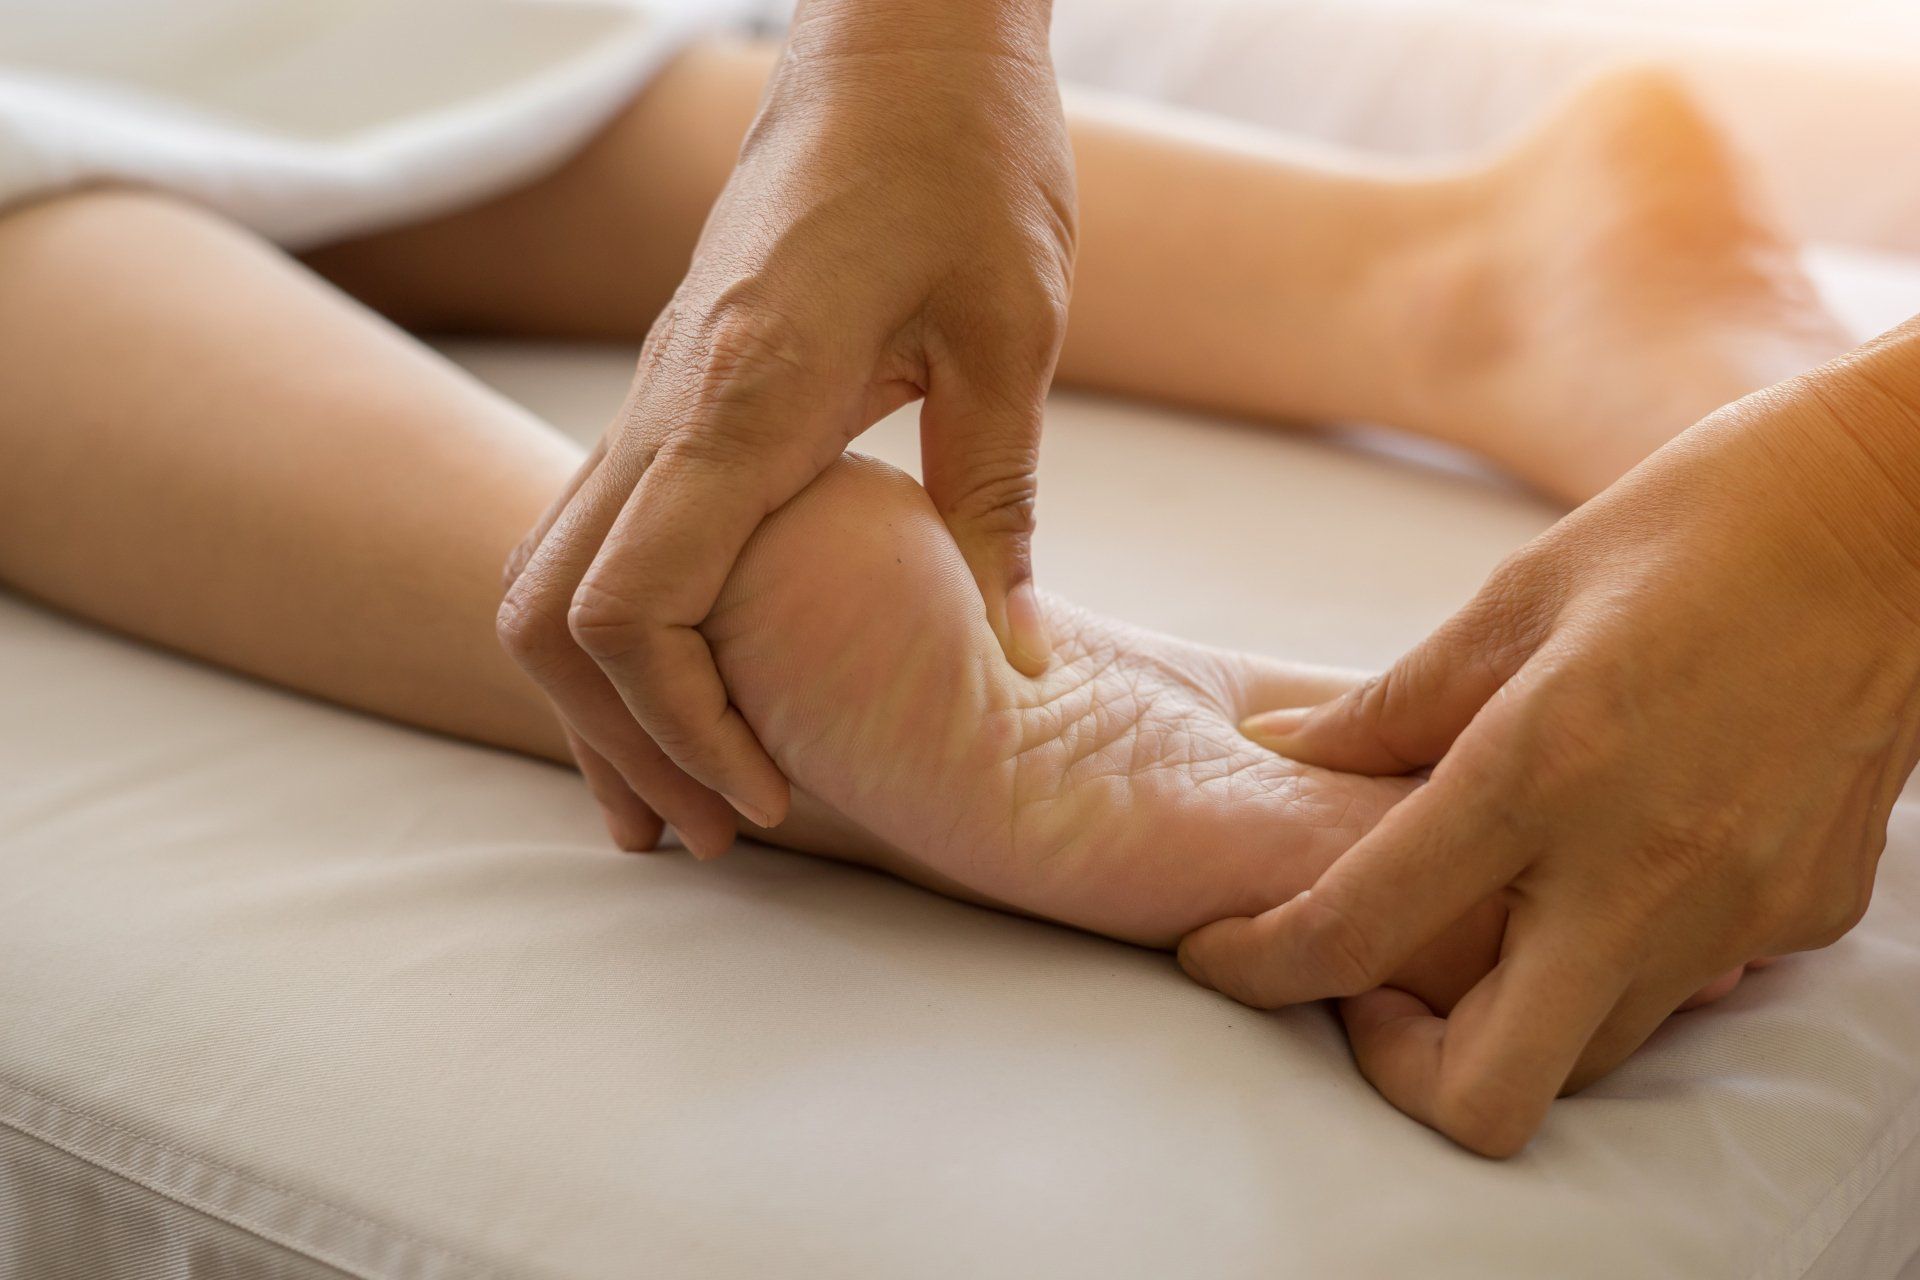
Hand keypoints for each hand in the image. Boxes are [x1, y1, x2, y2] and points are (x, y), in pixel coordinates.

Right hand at [496, 0, 1074, 855]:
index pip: (631, 607)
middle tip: (722, 833)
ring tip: (686, 801)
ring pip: (550, 577)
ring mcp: (654, 399)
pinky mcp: (673, 396)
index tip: (770, 797)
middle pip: (550, 614)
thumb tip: (1020, 663)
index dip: (682, 727)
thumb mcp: (1010, 330)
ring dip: (603, 702)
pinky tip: (683, 691)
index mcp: (741, 397)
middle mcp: (665, 406)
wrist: (897, 50)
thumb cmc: (962, 164)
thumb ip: (997, 500)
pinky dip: (619, 638)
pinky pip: (599, 537)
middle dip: (622, 741)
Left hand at [1179, 322, 1919, 1155]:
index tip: (1218, 958)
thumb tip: (1279, 755)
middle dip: (1400, 1069)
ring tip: (1479, 914)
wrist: (1899, 518)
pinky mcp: (1807, 915)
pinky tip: (1602, 867)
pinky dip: (1615, 957)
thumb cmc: (1695, 528)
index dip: (1256, 966)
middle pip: (1491, 1092)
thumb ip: (1389, 707)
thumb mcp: (1515, 600)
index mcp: (1540, 769)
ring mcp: (1737, 911)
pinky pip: (1681, 986)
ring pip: (1590, 1052)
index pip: (1357, 930)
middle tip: (1367, 988)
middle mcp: (1642, 870)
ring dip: (1511, 1015)